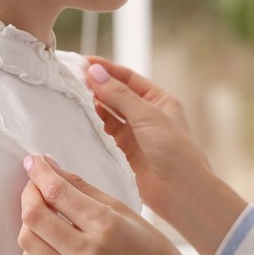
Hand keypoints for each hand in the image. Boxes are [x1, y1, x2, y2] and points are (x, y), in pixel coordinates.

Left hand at [19, 154, 235, 254]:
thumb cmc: (150, 248)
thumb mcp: (123, 210)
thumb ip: (83, 188)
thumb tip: (50, 167)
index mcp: (106, 225)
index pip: (57, 192)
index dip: (38, 172)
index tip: (33, 162)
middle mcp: (87, 253)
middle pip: (34, 216)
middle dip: (29, 193)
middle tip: (35, 185)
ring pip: (27, 240)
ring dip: (28, 220)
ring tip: (43, 212)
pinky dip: (31, 248)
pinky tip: (46, 239)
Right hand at [82, 58, 202, 212]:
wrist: (181, 191)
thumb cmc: (175, 150)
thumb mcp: (147, 116)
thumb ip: (119, 95)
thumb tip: (95, 72)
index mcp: (159, 101)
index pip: (128, 78)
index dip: (106, 70)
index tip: (84, 63)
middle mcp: (147, 116)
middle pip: (117, 95)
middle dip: (97, 86)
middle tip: (72, 79)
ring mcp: (136, 135)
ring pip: (110, 114)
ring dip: (94, 105)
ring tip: (73, 96)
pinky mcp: (126, 153)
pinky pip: (107, 135)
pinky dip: (95, 126)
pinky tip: (82, 119)